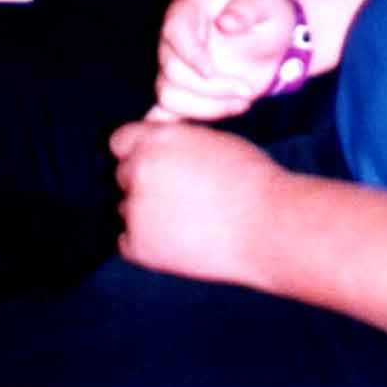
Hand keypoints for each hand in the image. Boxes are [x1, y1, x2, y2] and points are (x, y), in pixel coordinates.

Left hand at [110, 121, 279, 284]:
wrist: (266, 224)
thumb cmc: (248, 178)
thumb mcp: (208, 139)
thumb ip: (174, 142)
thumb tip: (159, 150)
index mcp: (156, 139)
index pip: (120, 141)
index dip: (136, 152)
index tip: (153, 164)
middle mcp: (138, 170)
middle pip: (121, 175)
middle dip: (142, 183)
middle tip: (176, 196)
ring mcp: (136, 210)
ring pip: (125, 209)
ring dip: (144, 213)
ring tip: (183, 220)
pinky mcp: (139, 247)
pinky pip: (127, 241)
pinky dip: (145, 242)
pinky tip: (177, 239)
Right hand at [152, 0, 299, 122]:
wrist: (271, 37)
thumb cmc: (265, 12)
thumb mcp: (264, 4)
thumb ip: (246, 10)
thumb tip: (226, 23)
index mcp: (188, 7)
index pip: (174, 31)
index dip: (190, 55)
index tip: (214, 72)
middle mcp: (174, 37)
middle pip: (171, 70)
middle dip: (210, 88)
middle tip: (246, 91)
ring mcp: (175, 65)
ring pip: (168, 96)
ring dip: (205, 108)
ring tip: (241, 103)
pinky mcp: (182, 90)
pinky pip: (168, 111)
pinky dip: (185, 121)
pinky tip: (213, 121)